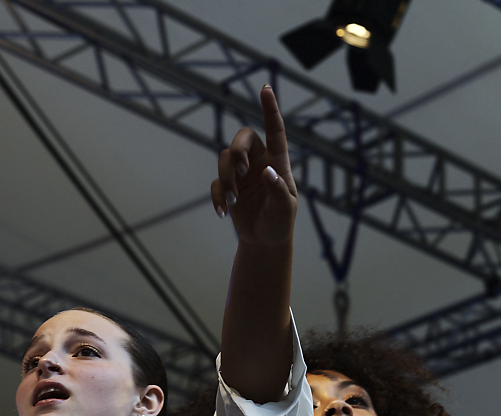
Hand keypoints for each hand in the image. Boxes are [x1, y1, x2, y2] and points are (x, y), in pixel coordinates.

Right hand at [209, 84, 297, 247]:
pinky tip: (223, 213)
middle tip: (240, 171)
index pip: (275, 131)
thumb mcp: (285, 209)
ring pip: (225, 160)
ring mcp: (242, 174)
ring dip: (225, 179)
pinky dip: (217, 197)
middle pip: (242, 139)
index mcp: (278, 162)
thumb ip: (278, 189)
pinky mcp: (228, 188)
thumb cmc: (280, 222)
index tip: (266, 88)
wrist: (265, 241)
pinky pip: (216, 184)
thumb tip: (267, 171)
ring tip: (232, 201)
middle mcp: (259, 162)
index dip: (270, 109)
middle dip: (237, 152)